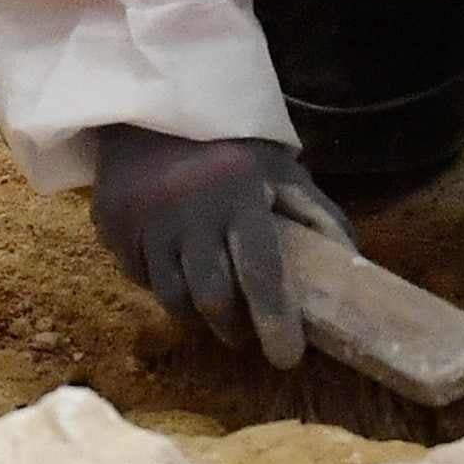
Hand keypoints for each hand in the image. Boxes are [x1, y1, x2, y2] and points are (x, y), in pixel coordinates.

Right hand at [88, 124, 348, 371]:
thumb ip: (315, 214)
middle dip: (233, 328)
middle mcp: (189, 207)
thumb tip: (351, 264)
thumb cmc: (228, 145)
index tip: (287, 357)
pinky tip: (175, 267)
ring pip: (172, 297)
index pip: (261, 270)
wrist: (149, 105)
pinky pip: (139, 278)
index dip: (276, 321)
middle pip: (212, 298)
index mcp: (240, 192)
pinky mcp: (111, 224)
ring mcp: (145, 217)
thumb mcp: (279, 167)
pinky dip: (162, 283)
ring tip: (212, 307)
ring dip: (196, 313)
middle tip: (245, 334)